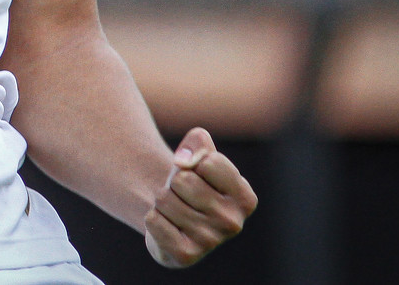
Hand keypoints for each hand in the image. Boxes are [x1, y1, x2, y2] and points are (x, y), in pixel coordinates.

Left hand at [143, 127, 257, 267]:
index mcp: (246, 198)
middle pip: (183, 180)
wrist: (173, 216)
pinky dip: (152, 218)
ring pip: (164, 199)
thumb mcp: (200, 153)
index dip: (195, 162)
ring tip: (174, 210)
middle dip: (175, 182)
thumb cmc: (192, 180)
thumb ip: (198, 142)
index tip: (199, 175)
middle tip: (182, 195)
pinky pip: (153, 220)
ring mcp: (210, 242)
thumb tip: (183, 162)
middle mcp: (234, 223)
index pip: (209, 161)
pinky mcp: (186, 255)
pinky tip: (167, 226)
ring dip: (162, 200)